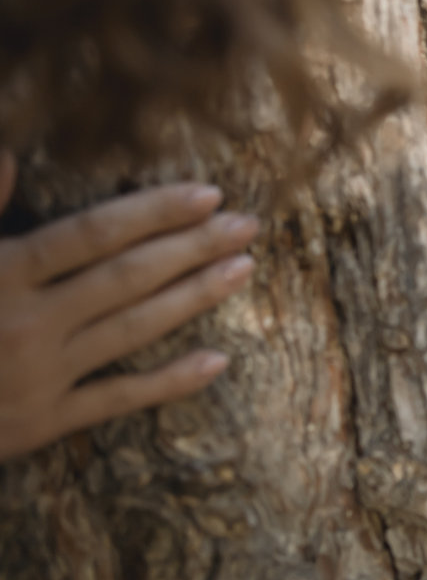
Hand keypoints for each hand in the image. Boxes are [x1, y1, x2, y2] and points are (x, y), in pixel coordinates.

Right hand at [0, 153, 258, 461]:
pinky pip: (118, 400)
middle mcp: (26, 324)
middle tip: (250, 224)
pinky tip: (218, 362)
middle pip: (128, 278)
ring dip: (195, 298)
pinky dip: (170, 382)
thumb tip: (7, 155)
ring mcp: (39, 376)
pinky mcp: (42, 423)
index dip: (152, 213)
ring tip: (244, 268)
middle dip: (194, 248)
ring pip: (134, 330)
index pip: (91, 235)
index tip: (207, 194)